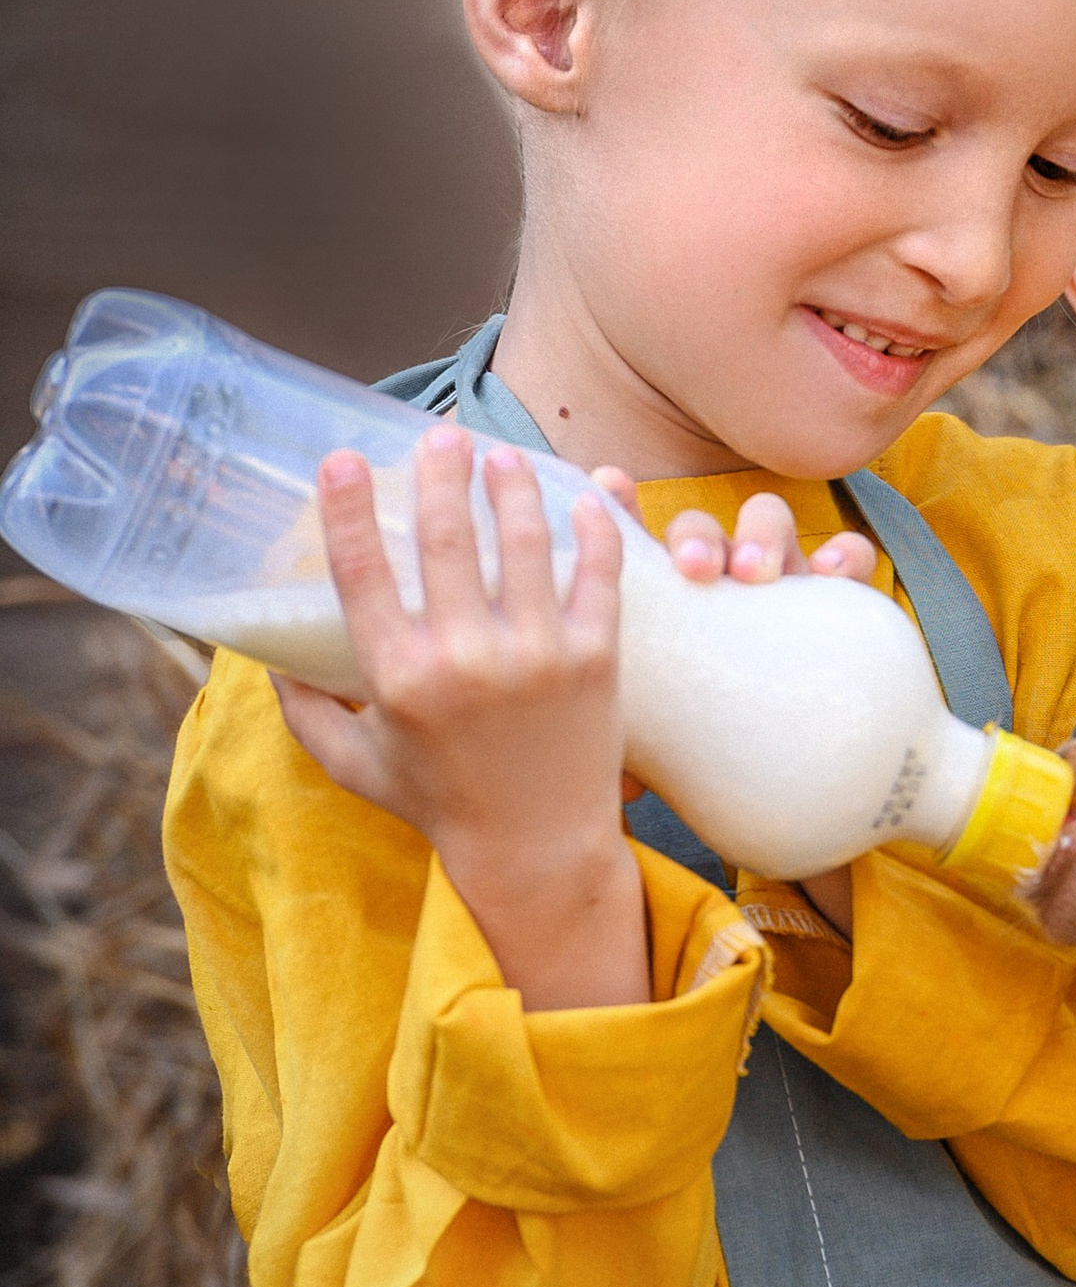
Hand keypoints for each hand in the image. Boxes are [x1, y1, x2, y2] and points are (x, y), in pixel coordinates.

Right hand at [275, 430, 644, 1011]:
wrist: (536, 850)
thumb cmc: (440, 805)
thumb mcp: (355, 763)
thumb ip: (305, 711)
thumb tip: (267, 659)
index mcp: (398, 678)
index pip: (363, 572)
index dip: (348, 507)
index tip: (343, 458)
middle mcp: (464, 660)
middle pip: (447, 539)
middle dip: (441, 473)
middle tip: (442, 435)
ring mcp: (535, 656)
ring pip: (524, 543)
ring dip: (512, 486)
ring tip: (503, 456)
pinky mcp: (595, 660)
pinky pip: (597, 575)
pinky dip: (593, 529)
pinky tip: (582, 498)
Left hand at [586, 479, 873, 936]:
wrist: (802, 776)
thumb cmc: (717, 759)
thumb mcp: (670, 746)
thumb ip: (640, 745)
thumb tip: (619, 781)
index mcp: (669, 606)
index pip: (639, 542)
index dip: (623, 502)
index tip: (610, 482)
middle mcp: (723, 584)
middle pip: (700, 529)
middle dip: (695, 534)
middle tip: (694, 568)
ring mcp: (782, 585)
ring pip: (767, 521)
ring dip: (759, 534)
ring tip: (755, 573)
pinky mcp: (842, 602)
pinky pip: (849, 557)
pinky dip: (843, 554)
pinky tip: (830, 574)